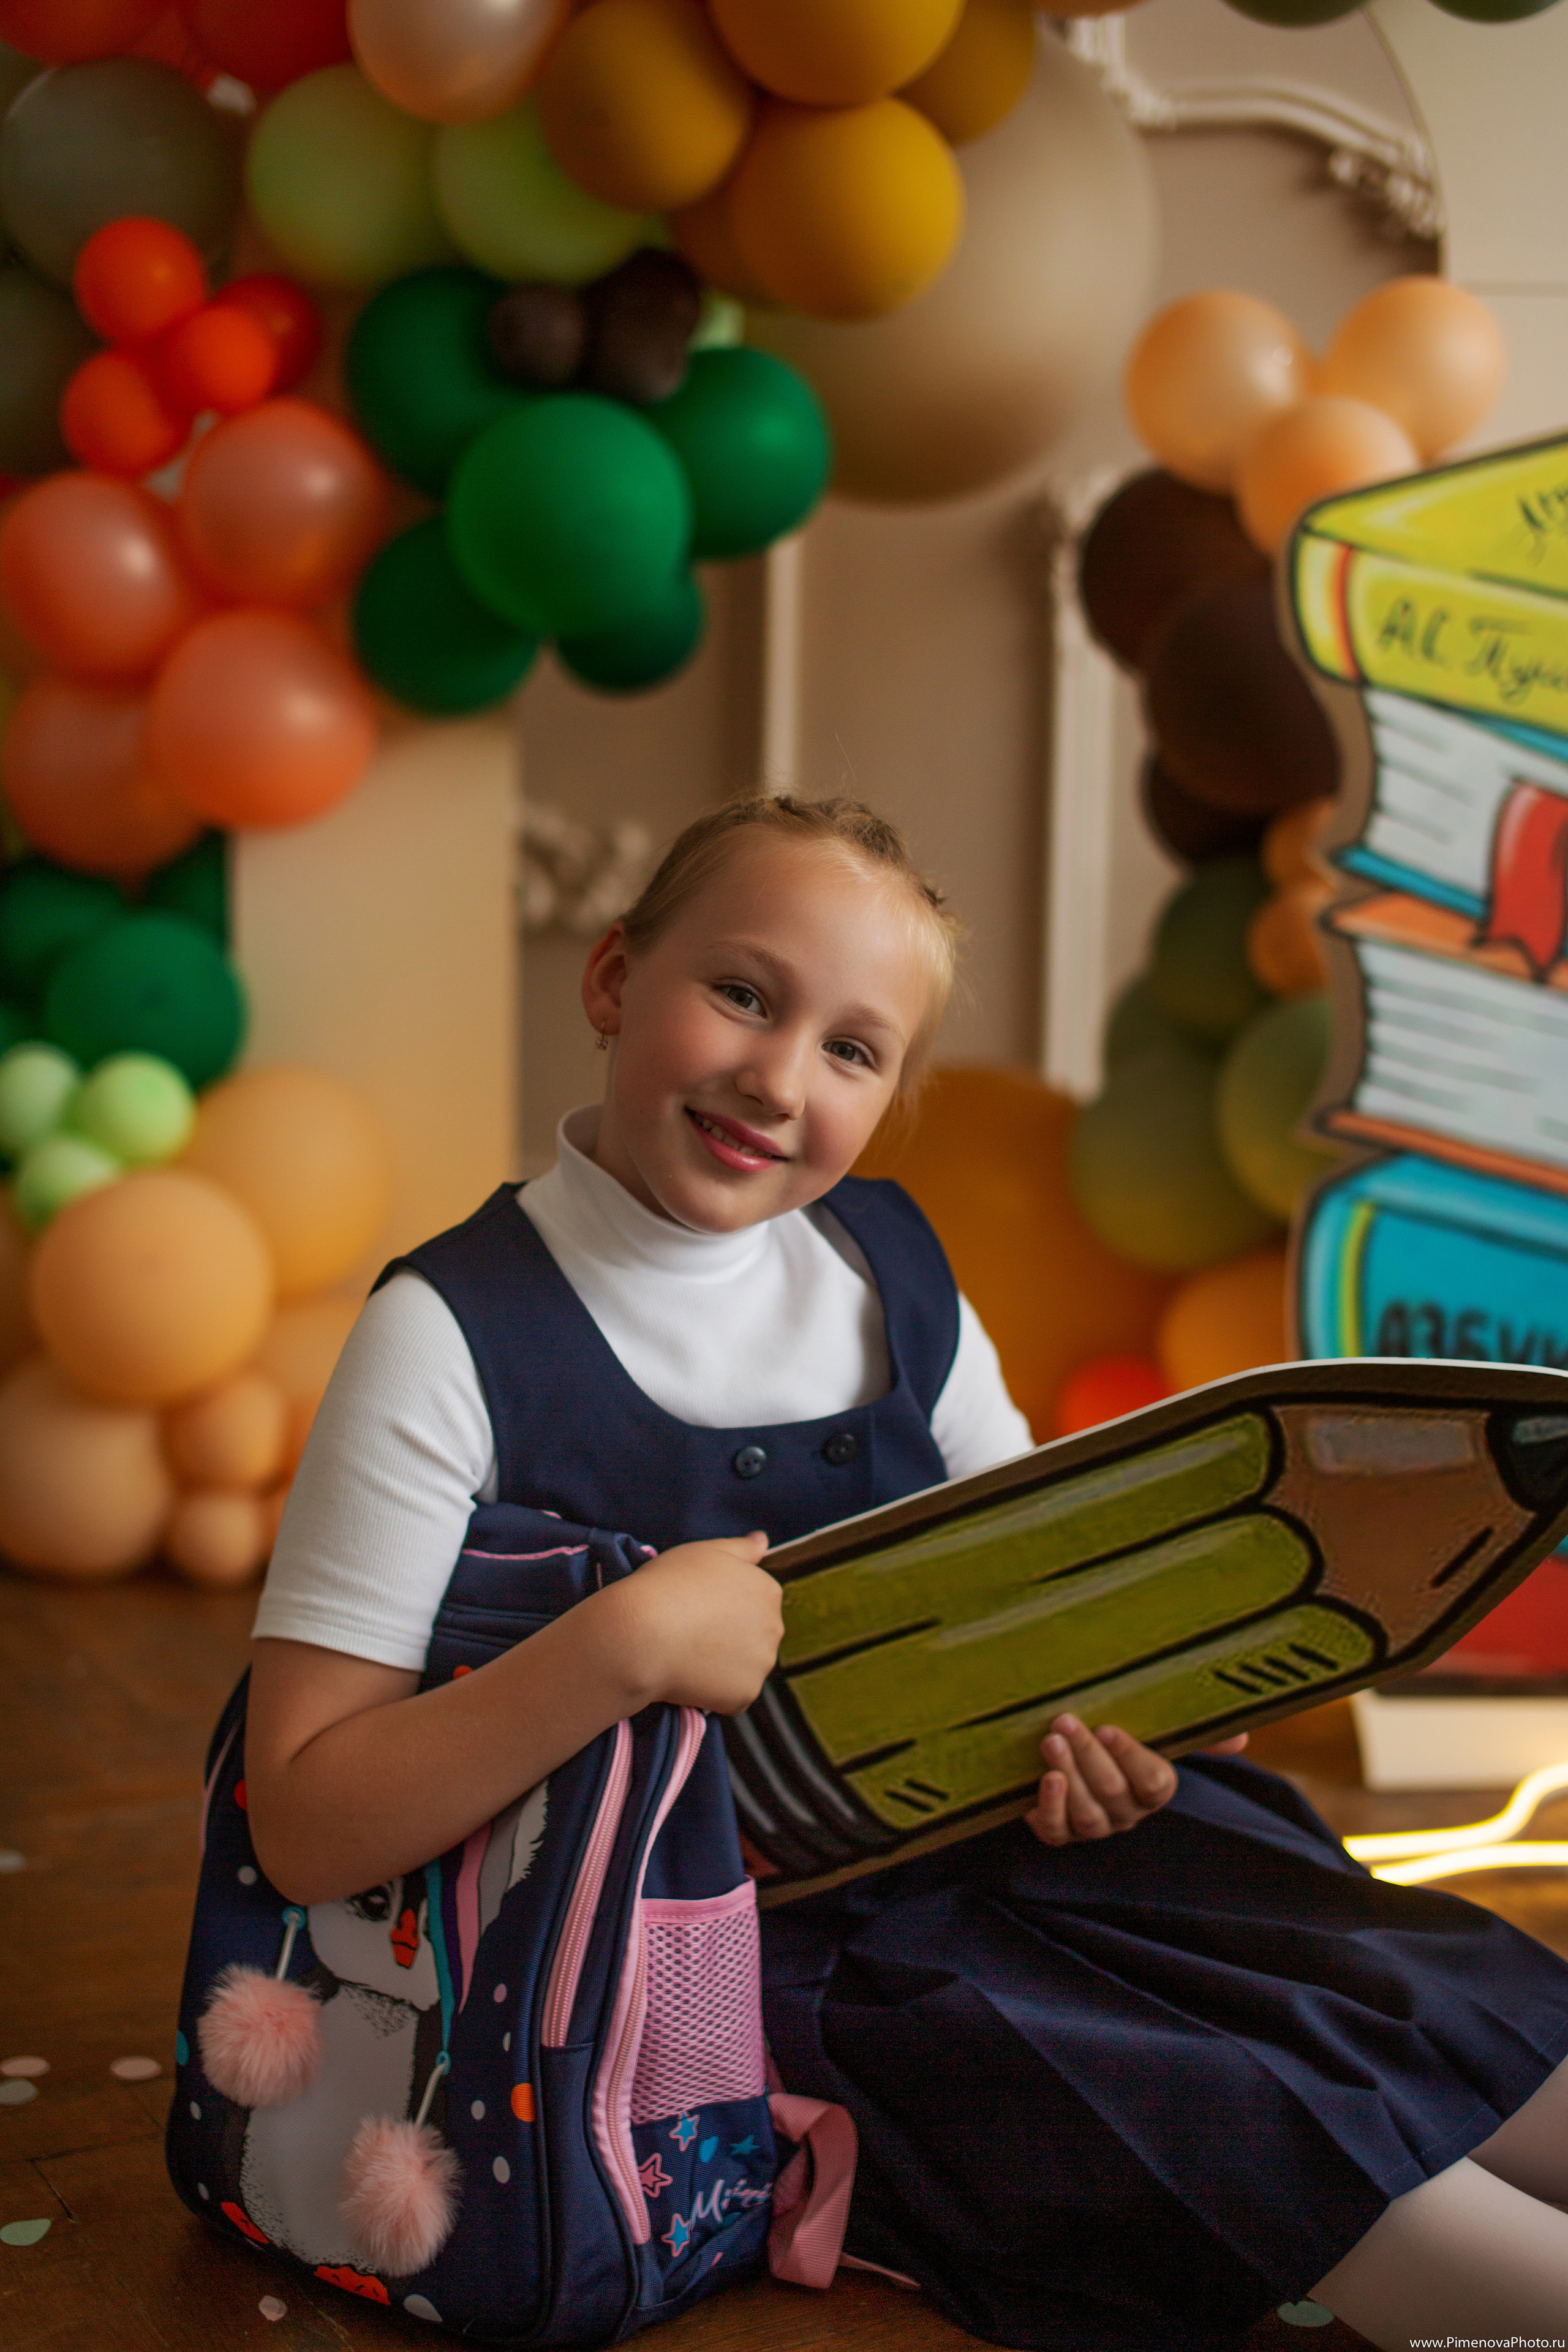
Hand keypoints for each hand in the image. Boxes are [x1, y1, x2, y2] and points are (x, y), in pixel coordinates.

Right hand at [612, 1532, 782, 1715]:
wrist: (641, 1633)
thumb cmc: (668, 1584)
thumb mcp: (705, 1552)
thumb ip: (741, 1548)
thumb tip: (763, 1541)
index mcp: (768, 1591)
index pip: (753, 1601)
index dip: (722, 1606)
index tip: (696, 1606)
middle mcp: (774, 1627)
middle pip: (754, 1635)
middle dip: (729, 1635)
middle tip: (690, 1632)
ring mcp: (761, 1664)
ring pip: (744, 1666)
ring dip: (723, 1665)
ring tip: (688, 1655)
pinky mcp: (745, 1694)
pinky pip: (731, 1695)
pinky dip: (714, 1692)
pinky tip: (689, 1677)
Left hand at [1023, 1714, 1248, 1845]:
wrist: (1071, 1752)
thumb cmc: (1116, 1738)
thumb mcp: (1155, 1730)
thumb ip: (1196, 1733)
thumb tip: (1243, 1737)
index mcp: (1154, 1788)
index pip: (1154, 1782)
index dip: (1131, 1757)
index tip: (1108, 1727)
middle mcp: (1127, 1813)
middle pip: (1113, 1791)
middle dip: (1088, 1755)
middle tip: (1064, 1721)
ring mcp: (1094, 1826)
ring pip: (1086, 1812)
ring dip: (1067, 1775)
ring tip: (1049, 1742)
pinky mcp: (1060, 1833)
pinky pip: (1056, 1831)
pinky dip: (1049, 1807)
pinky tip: (1044, 1780)